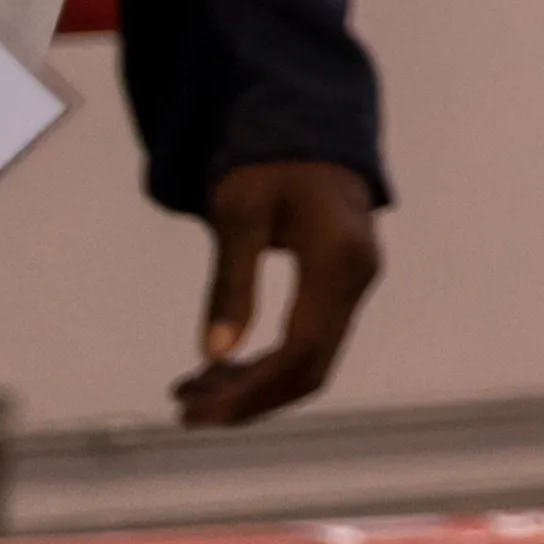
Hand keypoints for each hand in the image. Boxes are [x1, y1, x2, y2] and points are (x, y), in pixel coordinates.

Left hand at [179, 156, 382, 426]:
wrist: (310, 133)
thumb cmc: (270, 165)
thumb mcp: (239, 214)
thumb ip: (231, 284)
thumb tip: (213, 355)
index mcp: (338, 259)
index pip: (300, 348)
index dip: (250, 389)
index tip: (195, 411)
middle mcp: (358, 280)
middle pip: (311, 367)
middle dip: (248, 399)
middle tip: (186, 410)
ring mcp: (356, 286)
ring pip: (312, 362)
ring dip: (254, 387)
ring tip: (193, 393)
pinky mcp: (343, 289)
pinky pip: (311, 343)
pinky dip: (267, 365)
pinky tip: (223, 367)